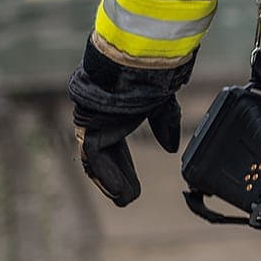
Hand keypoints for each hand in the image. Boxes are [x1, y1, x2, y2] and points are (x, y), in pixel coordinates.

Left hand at [69, 46, 187, 207]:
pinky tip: (120, 192)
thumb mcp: (162, 104)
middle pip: (106, 155)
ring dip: (110, 181)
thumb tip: (171, 148)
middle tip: (129, 196)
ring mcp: (91, 122)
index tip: (133, 185)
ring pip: (97, 159)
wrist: (138, 60)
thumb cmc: (150, 74)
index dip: (123, 167)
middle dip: (119, 176)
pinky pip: (94, 157)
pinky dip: (107, 176)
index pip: (114, 145)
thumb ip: (164, 125)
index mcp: (114, 113)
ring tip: (125, 199)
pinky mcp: (89, 126)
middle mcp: (99, 119)